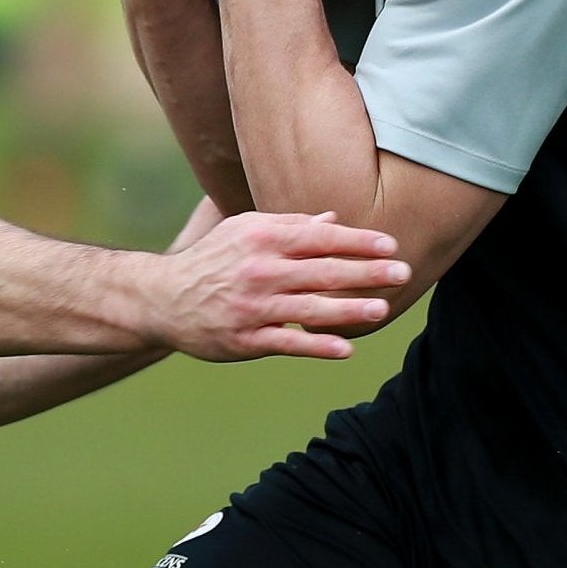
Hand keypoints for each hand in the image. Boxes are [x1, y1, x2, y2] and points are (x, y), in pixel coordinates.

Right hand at [140, 211, 405, 360]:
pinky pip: (288, 343)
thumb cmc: (213, 259)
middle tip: (403, 272)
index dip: (358, 241)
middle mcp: (259, 270)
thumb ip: (290, 226)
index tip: (391, 245)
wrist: (163, 297)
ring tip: (382, 309)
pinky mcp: (245, 339)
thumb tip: (333, 219)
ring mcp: (253, 307)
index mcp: (262, 238)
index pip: (320, 237)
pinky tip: (346, 348)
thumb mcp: (245, 231)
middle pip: (322, 271)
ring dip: (349, 309)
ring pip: (310, 308)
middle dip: (366, 272)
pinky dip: (317, 346)